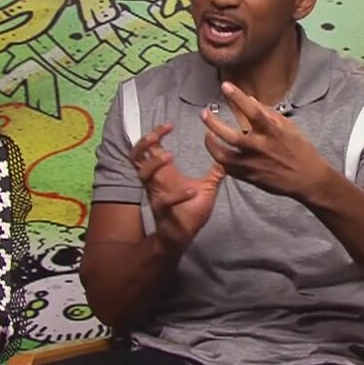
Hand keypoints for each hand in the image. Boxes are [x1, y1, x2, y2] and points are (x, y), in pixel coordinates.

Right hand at [131, 123, 224, 253]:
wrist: (181, 239)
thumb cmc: (189, 212)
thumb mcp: (206, 189)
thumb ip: (214, 173)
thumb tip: (227, 156)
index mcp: (163, 174)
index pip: (150, 148)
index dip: (155, 134)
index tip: (169, 125)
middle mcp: (155, 182)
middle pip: (136, 156)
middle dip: (144, 143)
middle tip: (158, 135)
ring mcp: (156, 196)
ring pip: (142, 174)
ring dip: (154, 163)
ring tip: (170, 155)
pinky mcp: (162, 212)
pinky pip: (164, 201)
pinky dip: (178, 195)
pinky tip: (192, 191)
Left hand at [201, 82, 331, 199]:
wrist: (308, 179)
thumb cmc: (301, 150)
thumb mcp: (289, 128)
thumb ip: (268, 113)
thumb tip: (250, 100)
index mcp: (272, 132)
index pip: (252, 111)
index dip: (238, 97)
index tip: (225, 86)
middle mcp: (260, 148)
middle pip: (229, 135)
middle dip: (213, 123)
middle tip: (204, 113)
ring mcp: (253, 164)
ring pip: (223, 155)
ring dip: (211, 143)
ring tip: (207, 134)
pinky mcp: (250, 177)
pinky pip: (228, 168)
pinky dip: (220, 158)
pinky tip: (218, 150)